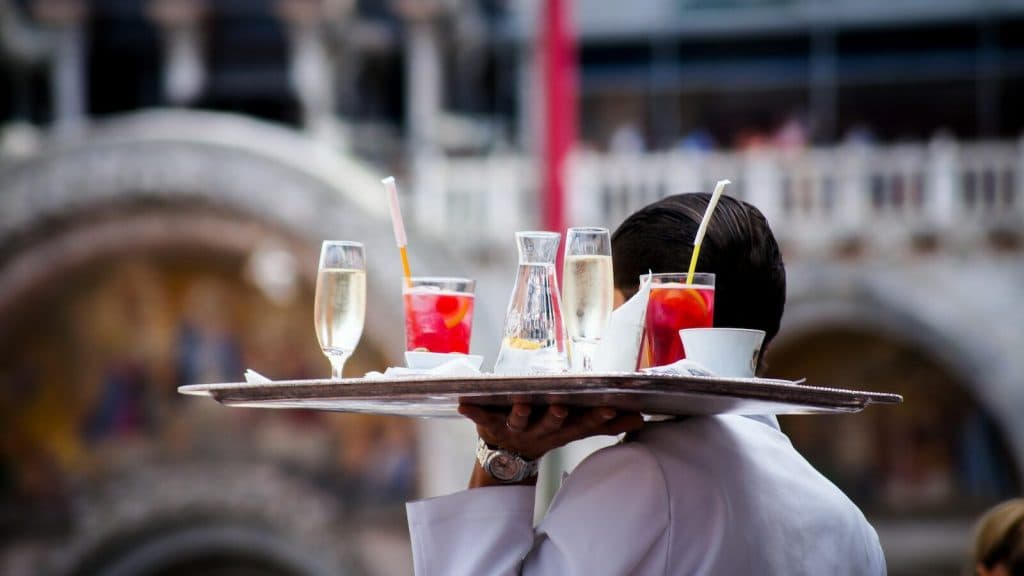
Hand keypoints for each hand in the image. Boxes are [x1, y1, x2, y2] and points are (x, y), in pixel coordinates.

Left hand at [458, 402, 643, 460]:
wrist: (506, 458)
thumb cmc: (545, 432)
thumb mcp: (574, 430)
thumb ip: (604, 423)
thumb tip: (640, 417)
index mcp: (561, 430)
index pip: (583, 424)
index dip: (596, 418)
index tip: (610, 409)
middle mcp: (539, 431)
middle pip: (550, 423)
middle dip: (556, 415)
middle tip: (562, 406)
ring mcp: (514, 428)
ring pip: (519, 419)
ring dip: (520, 412)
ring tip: (520, 402)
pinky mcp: (489, 425)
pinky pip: (480, 417)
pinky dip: (471, 411)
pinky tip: (462, 403)